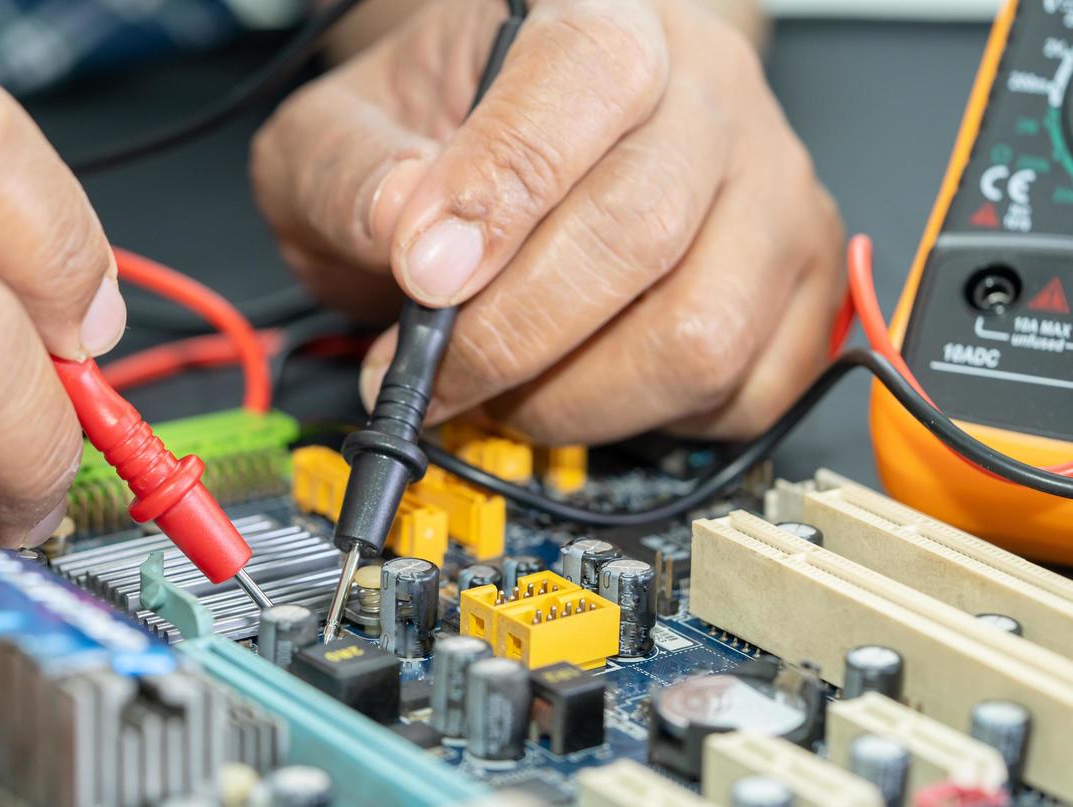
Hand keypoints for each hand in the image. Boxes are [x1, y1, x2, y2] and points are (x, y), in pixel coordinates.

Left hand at [252, 0, 842, 444]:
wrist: (524, 139)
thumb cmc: (441, 131)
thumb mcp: (348, 130)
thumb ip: (353, 171)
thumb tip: (403, 230)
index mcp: (598, 15)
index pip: (585, 79)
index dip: (503, 188)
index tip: (425, 276)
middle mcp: (708, 93)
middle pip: (643, 230)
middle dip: (514, 336)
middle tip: (433, 375)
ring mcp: (773, 190)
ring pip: (702, 335)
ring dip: (577, 398)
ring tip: (503, 386)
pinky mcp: (803, 282)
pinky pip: (745, 395)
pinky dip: (646, 422)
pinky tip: (585, 383)